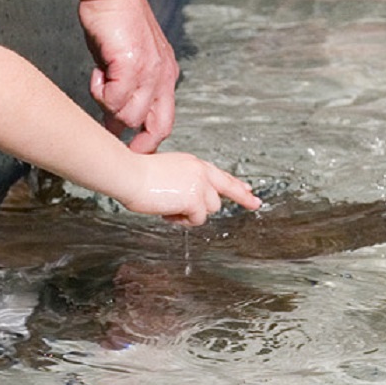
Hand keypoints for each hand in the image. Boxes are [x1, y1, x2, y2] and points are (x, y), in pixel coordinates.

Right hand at [79, 0, 178, 153]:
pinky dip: (99, 91)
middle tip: (109, 134)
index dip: (149, 141)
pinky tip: (96, 73)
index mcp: (167, 75)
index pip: (165, 122)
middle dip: (133, 137)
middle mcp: (164, 76)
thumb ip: (126, 89)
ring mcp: (151, 71)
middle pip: (155, 126)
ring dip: (108, 106)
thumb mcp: (127, 61)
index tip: (131, 151)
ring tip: (99, 82)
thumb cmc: (114, 23)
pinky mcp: (133, 64)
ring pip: (129, 115)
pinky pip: (114, 98)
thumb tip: (114, 120)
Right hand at [123, 152, 261, 226]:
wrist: (130, 174)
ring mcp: (200, 184)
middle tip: (256, 204)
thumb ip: (181, 184)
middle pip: (226, 189)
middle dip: (242, 198)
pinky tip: (168, 212)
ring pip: (210, 208)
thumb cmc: (137, 175)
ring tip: (170, 207)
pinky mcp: (195, 199)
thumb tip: (186, 202)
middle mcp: (200, 171)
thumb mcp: (164, 173)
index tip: (247, 189)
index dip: (234, 183)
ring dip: (192, 213)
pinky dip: (182, 221)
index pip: (218, 174)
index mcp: (192, 163)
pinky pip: (197, 219)